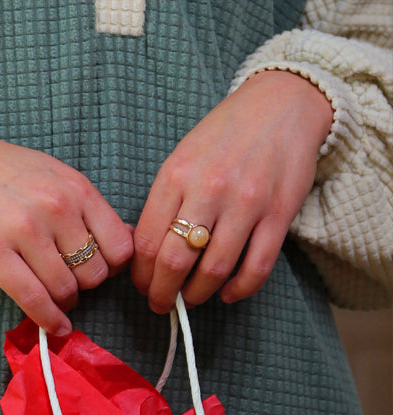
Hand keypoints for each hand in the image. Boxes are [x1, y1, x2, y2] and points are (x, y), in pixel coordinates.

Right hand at [0, 119, 132, 332]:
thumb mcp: (48, 173)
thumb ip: (81, 204)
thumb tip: (117, 240)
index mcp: (75, 187)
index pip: (120, 246)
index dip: (112, 266)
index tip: (96, 270)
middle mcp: (56, 208)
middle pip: (96, 273)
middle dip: (85, 286)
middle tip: (67, 284)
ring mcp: (25, 232)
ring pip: (66, 289)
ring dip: (63, 303)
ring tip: (54, 300)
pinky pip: (32, 298)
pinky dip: (48, 319)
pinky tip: (54, 327)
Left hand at [131, 70, 333, 312]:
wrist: (282, 103)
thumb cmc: (223, 136)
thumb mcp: (180, 159)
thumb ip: (161, 203)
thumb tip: (141, 253)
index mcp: (176, 176)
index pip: (146, 242)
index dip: (140, 275)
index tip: (142, 285)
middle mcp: (210, 189)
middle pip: (174, 262)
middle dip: (162, 293)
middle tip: (161, 303)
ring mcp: (247, 203)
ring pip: (213, 270)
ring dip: (197, 296)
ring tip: (191, 300)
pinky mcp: (279, 213)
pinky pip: (256, 267)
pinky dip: (239, 289)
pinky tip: (227, 293)